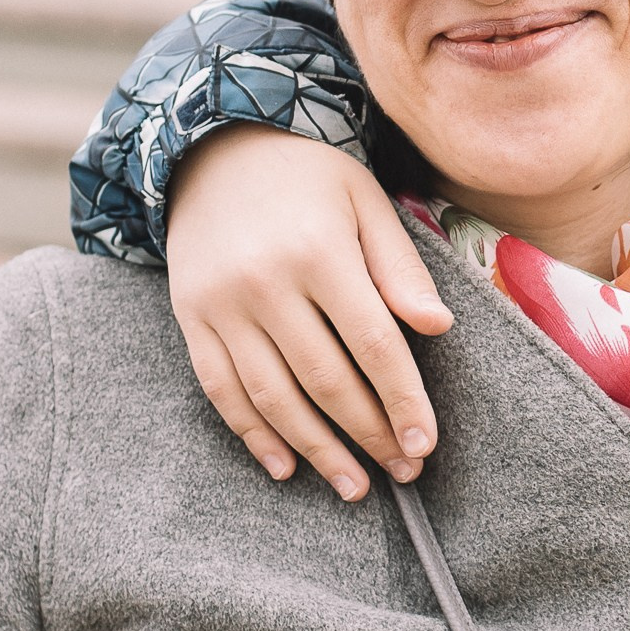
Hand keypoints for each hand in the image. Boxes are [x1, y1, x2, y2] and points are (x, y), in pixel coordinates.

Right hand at [165, 125, 450, 498]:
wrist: (214, 145)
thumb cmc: (308, 176)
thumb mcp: (365, 201)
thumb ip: (400, 267)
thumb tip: (439, 327)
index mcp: (318, 251)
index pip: (372, 343)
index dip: (402, 400)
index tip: (424, 444)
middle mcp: (264, 282)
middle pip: (325, 379)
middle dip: (368, 434)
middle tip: (403, 473)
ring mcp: (220, 304)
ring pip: (272, 396)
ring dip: (316, 450)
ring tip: (354, 485)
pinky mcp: (190, 317)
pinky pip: (221, 389)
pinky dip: (252, 434)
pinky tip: (285, 465)